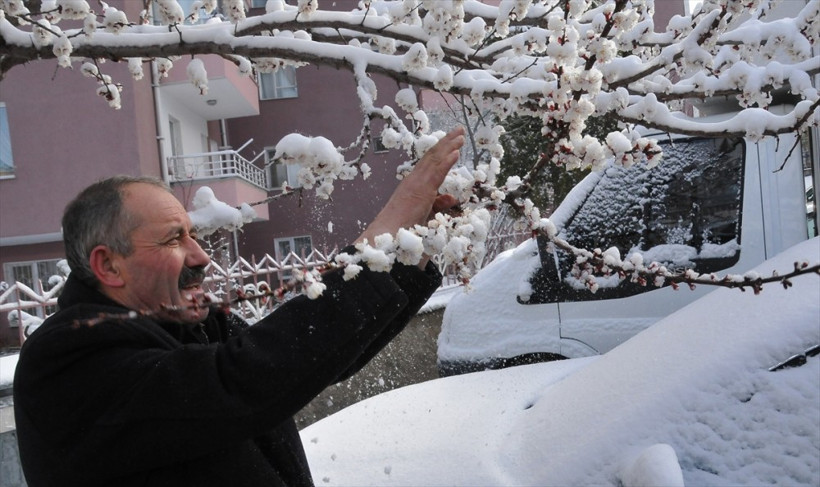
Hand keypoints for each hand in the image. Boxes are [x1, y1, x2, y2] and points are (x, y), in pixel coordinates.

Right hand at [357, 127, 464, 249]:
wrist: (388, 235)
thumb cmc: (403, 230)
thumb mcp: (426, 215)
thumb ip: (439, 205)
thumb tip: (452, 198)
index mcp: (414, 185)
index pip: (429, 164)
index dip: (441, 151)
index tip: (452, 142)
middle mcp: (414, 180)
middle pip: (432, 156)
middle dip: (446, 142)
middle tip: (458, 130)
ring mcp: (417, 184)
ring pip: (435, 160)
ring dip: (449, 146)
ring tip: (460, 135)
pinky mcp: (421, 191)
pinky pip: (436, 173)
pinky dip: (447, 161)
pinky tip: (456, 152)